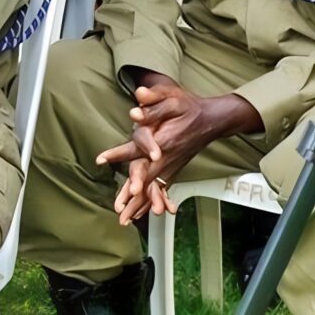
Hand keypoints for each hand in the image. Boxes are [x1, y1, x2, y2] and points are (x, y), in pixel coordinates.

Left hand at [96, 73, 259, 220]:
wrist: (212, 119)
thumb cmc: (189, 107)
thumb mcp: (173, 97)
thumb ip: (155, 98)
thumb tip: (138, 94)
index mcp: (164, 139)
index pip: (138, 147)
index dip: (120, 152)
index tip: (101, 159)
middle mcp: (167, 157)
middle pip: (146, 177)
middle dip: (132, 195)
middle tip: (119, 211)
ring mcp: (171, 166)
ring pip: (153, 188)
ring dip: (140, 205)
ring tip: (125, 220)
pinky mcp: (173, 169)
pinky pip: (160, 189)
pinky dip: (152, 202)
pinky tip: (143, 216)